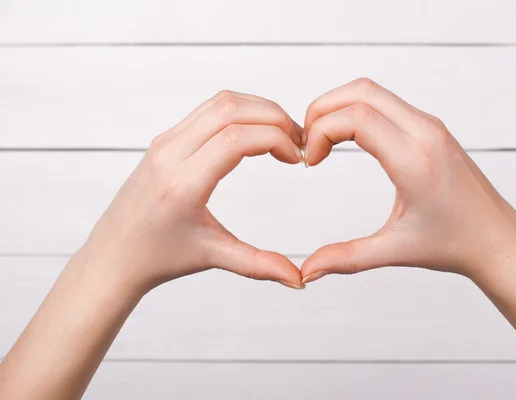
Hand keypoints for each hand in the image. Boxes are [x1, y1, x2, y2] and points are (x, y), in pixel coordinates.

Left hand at [81, 91, 305, 292]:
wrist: (113, 255)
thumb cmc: (158, 256)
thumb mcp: (212, 257)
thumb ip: (259, 265)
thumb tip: (299, 279)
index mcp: (182, 184)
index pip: (237, 138)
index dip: (276, 139)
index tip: (296, 158)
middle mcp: (170, 154)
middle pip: (231, 109)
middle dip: (274, 117)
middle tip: (298, 142)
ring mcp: (165, 142)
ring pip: (220, 102)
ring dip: (258, 110)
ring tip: (282, 135)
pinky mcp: (165, 139)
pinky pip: (207, 110)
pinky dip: (240, 112)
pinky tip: (256, 134)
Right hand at [300, 78, 515, 282]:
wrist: (497, 240)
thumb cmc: (453, 244)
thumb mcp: (394, 251)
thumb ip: (345, 259)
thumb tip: (307, 271)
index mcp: (416, 161)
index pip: (356, 118)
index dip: (320, 131)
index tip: (311, 161)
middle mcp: (426, 133)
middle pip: (361, 92)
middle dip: (322, 109)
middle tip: (307, 143)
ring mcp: (431, 126)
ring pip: (373, 92)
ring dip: (340, 108)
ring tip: (323, 142)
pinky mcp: (432, 128)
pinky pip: (388, 103)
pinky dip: (358, 111)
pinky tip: (348, 140)